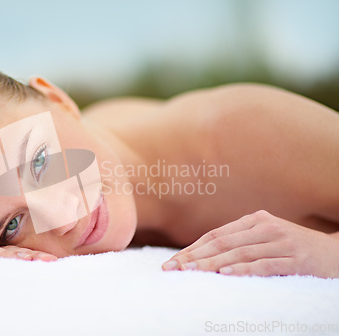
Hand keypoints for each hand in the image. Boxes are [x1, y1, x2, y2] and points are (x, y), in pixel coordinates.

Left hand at [162, 210, 338, 277]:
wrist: (335, 252)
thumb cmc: (292, 247)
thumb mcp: (265, 238)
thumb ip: (240, 241)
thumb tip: (203, 255)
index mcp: (254, 220)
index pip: (215, 235)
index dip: (192, 248)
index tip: (173, 261)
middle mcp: (265, 227)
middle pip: (222, 243)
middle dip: (194, 257)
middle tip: (172, 268)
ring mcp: (281, 242)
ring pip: (239, 253)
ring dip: (211, 263)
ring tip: (190, 272)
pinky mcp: (295, 259)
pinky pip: (264, 264)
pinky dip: (242, 269)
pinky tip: (224, 274)